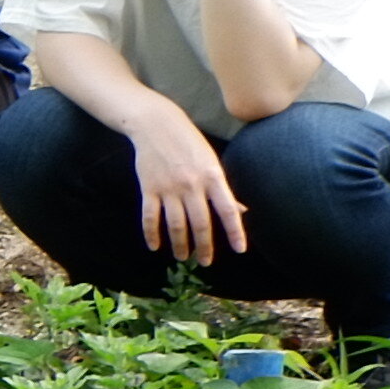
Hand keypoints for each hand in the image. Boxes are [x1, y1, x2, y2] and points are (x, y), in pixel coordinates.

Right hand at [125, 113, 249, 266]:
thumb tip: (240, 211)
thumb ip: (222, 189)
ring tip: (182, 257)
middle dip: (204, 246)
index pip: (228, 210)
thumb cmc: (189, 143)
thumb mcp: (211, 162)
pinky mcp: (149, 188)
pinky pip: (150, 217)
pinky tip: (155, 246)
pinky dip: (151, 233)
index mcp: (212, 177)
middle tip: (205, 262)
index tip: (240, 249)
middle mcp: (192, 185)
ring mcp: (169, 188)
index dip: (235, 231)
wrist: (156, 125)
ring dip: (180, 244)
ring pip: (176, 224)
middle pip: (201, 223)